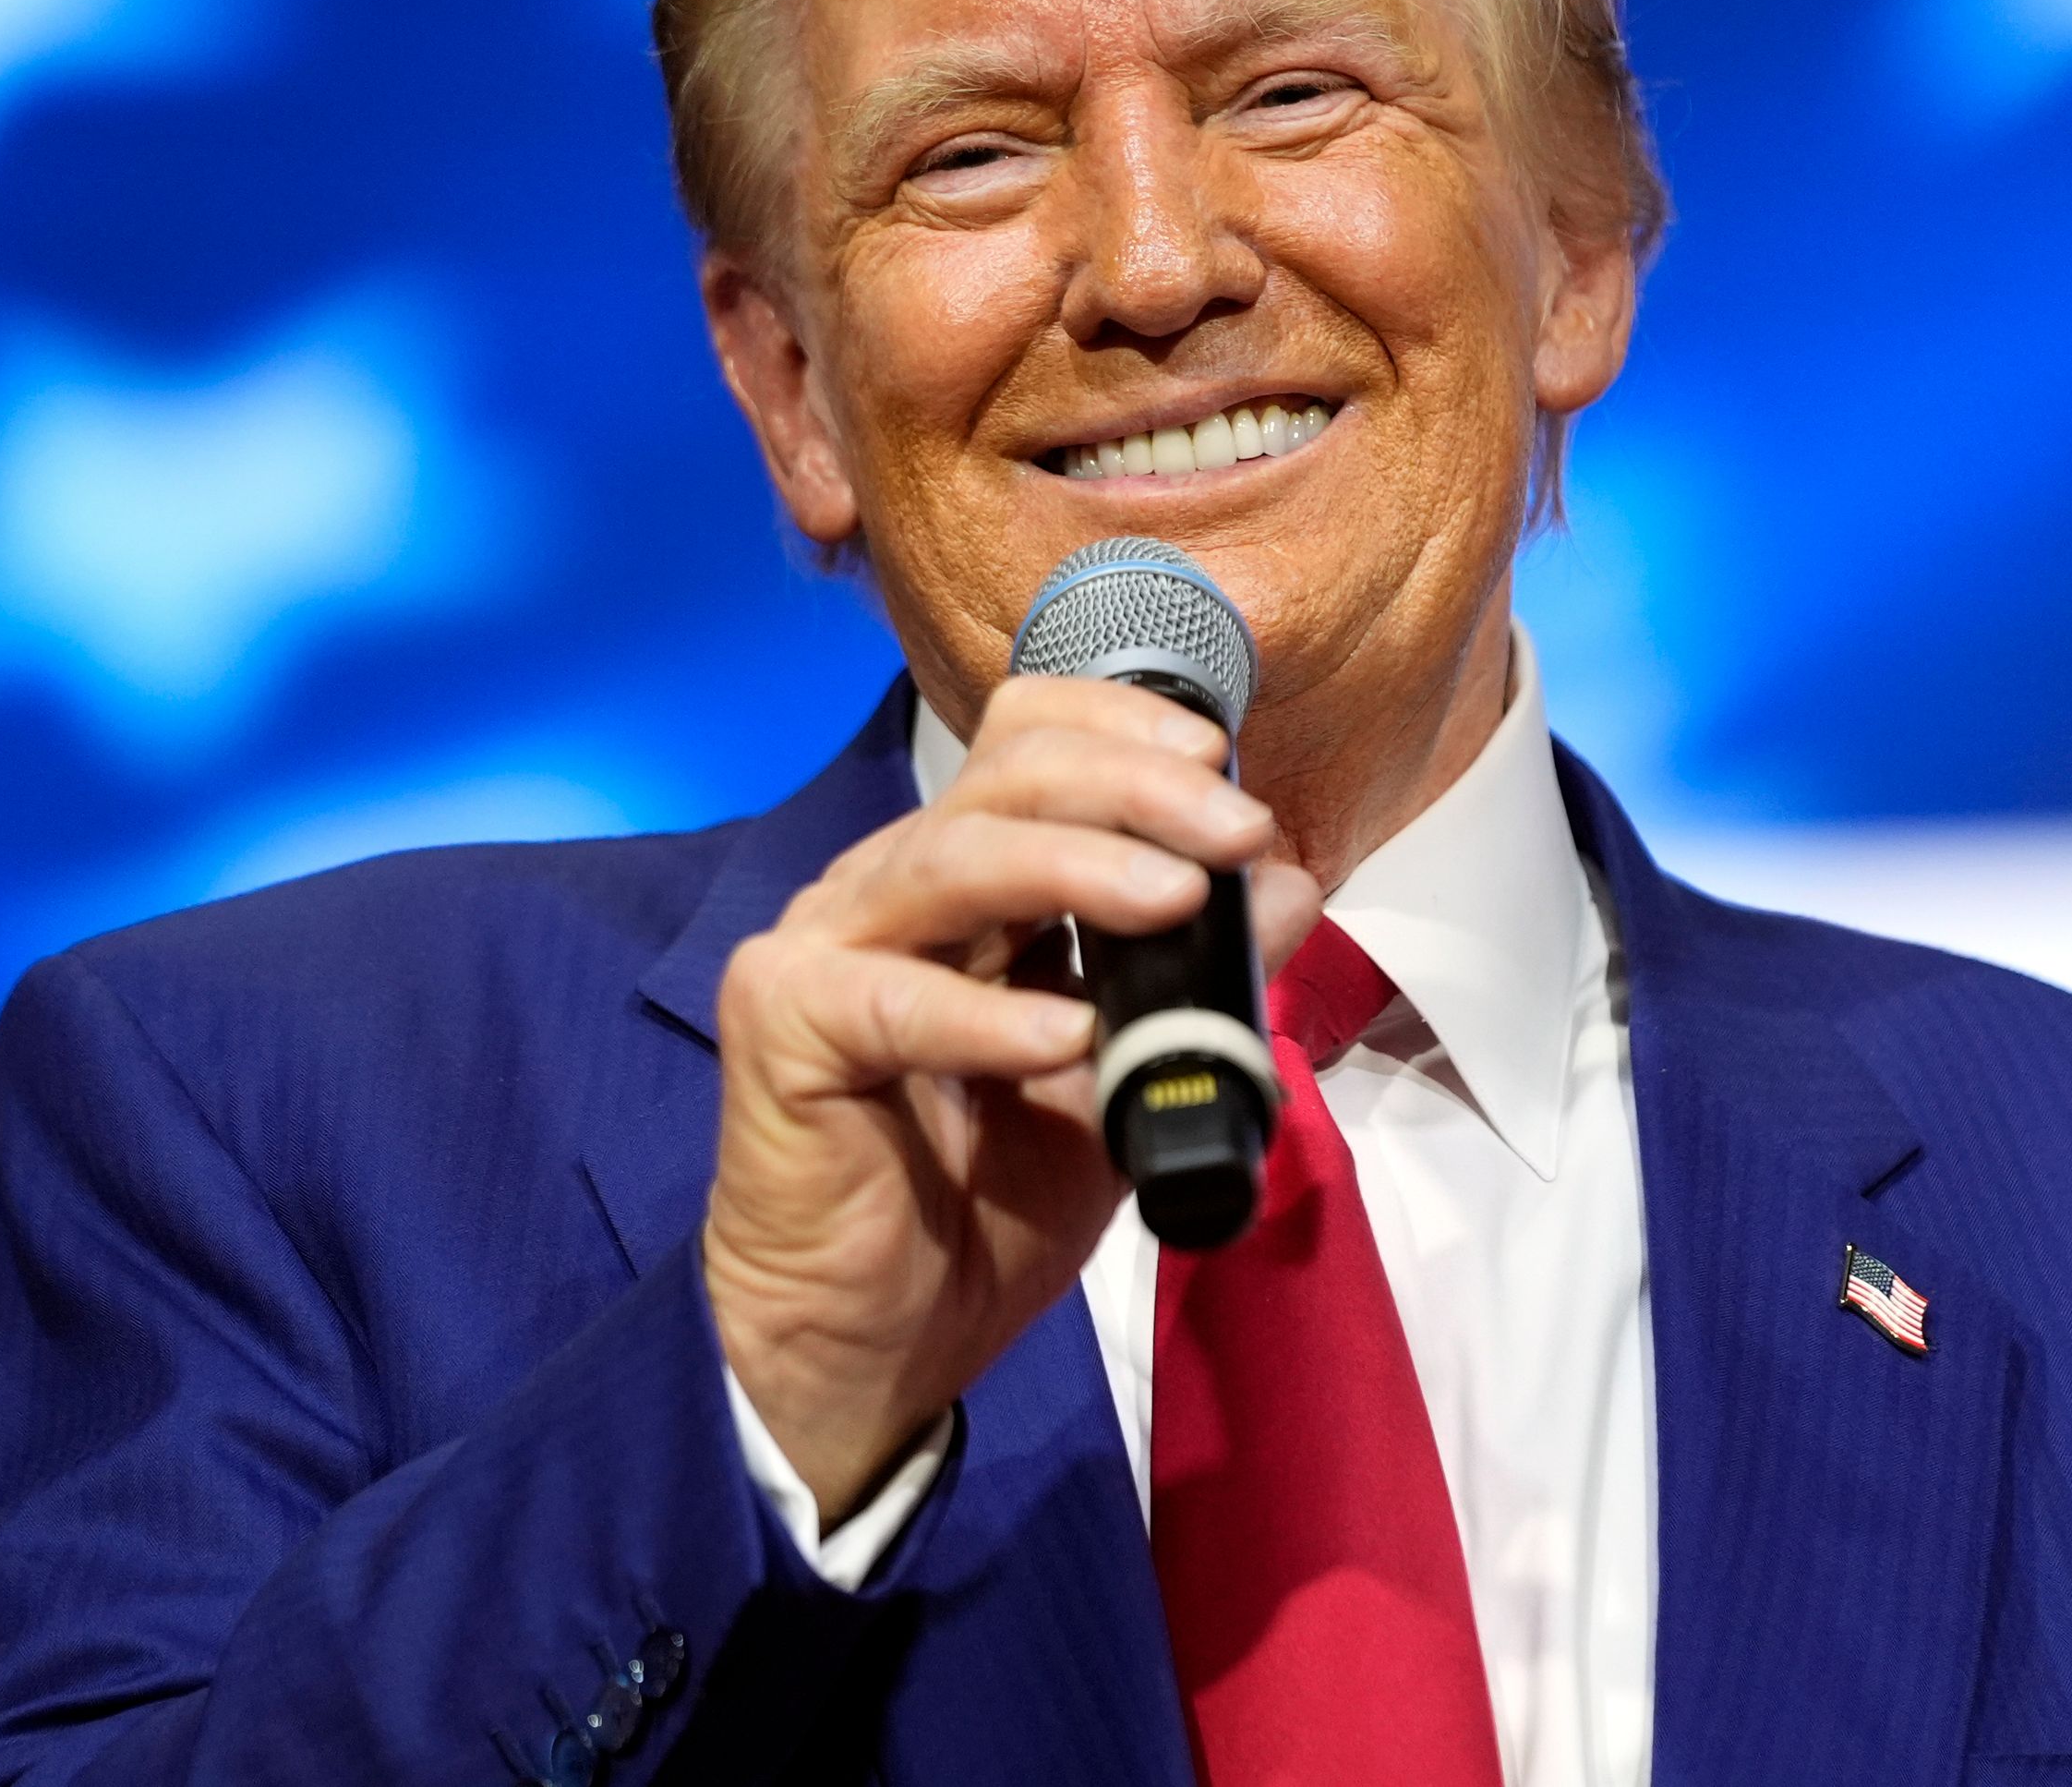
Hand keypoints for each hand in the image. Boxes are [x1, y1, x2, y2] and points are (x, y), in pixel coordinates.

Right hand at [701, 675, 1322, 1525]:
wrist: (873, 1343)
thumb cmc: (984, 1207)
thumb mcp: (1123, 1084)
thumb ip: (1195, 984)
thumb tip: (1287, 884)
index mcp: (964, 882)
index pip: (1026, 740)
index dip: (1121, 728)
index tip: (1222, 760)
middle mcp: (889, 888)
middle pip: (1004, 778)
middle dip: (1134, 789)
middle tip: (1236, 831)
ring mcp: (826, 944)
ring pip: (952, 860)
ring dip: (1076, 868)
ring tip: (1172, 898)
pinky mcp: (784, 1024)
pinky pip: (893, 999)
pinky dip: (986, 1016)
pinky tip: (1064, 1041)